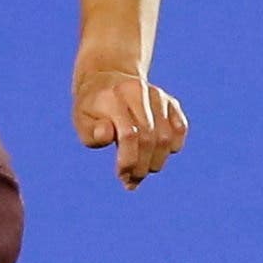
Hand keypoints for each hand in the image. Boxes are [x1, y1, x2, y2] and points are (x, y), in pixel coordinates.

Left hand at [72, 61, 188, 187]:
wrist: (108, 82)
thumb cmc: (93, 110)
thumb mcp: (82, 121)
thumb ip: (91, 132)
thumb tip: (106, 134)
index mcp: (113, 98)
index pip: (129, 134)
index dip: (128, 160)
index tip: (122, 175)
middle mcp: (138, 92)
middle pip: (149, 138)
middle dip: (142, 166)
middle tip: (132, 180)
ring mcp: (157, 96)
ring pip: (167, 137)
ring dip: (157, 161)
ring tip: (142, 172)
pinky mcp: (170, 102)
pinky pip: (180, 129)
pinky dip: (173, 147)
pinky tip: (157, 156)